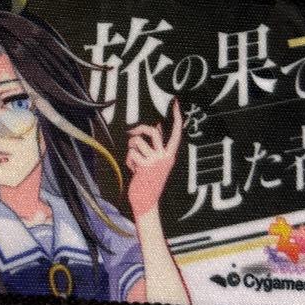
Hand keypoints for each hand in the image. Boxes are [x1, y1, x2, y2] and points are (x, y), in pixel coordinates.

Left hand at [125, 99, 183, 218]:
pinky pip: (131, 153)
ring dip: (131, 149)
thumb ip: (158, 146)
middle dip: (139, 129)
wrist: (146, 202)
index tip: (175, 103)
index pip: (176, 133)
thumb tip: (157, 126)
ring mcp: (155, 161)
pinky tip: (134, 170)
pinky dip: (129, 161)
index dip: (176, 118)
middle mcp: (165, 157)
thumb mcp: (157, 162)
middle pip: (153, 131)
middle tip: (132, 132)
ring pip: (137, 141)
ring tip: (134, 160)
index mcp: (169, 155)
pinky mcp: (145, 165)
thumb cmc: (149, 181)